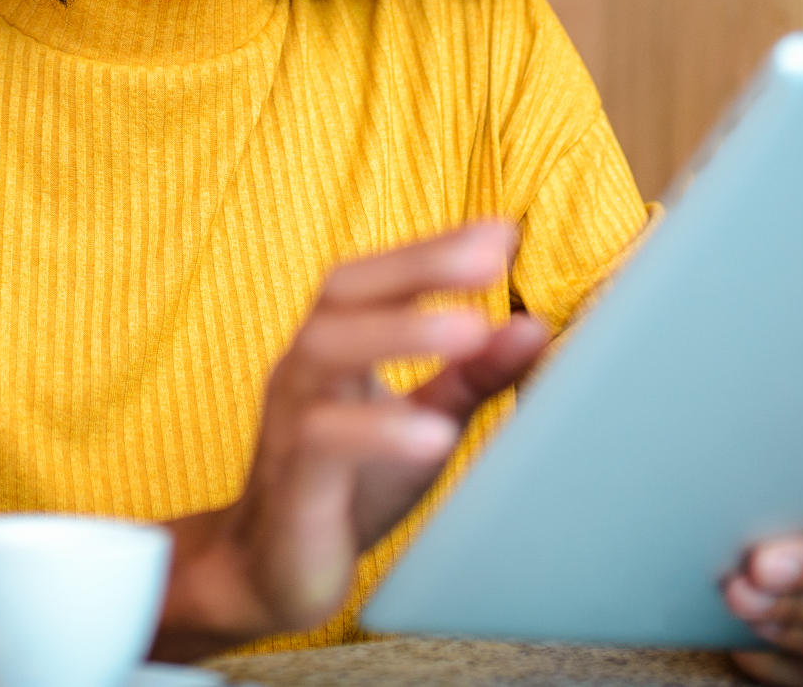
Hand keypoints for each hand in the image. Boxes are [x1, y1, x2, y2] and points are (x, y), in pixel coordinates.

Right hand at [158, 221, 548, 652]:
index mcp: (333, 347)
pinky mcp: (293, 484)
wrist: (270, 572)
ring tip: (470, 329)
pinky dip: (379, 430)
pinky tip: (434, 433)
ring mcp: (290, 422)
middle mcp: (304, 370)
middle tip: (490, 260)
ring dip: (399, 333)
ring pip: (325, 352)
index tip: (502, 231)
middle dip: (417, 267)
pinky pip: (324, 441)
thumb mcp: (424, 419)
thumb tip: (533, 325)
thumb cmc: (349, 484)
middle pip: (343, 294)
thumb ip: (472, 375)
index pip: (375, 277)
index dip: (433, 249)